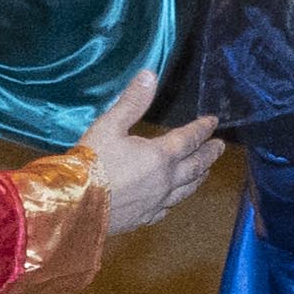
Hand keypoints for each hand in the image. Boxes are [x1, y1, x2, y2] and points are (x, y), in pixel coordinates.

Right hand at [72, 67, 220, 233]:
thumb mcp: (109, 125)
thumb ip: (132, 102)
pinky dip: (174, 201)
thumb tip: (150, 75)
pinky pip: (166, 209)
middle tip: (220, 147)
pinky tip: (171, 201)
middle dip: (209, 154)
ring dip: (197, 178)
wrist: (73, 205)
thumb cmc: (91, 162)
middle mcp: (165, 181)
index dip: (202, 128)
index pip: (189, 139)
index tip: (213, 121)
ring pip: (185, 190)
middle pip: (196, 166)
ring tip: (204, 172)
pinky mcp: (142, 219)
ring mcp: (155, 202)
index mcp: (160, 156)